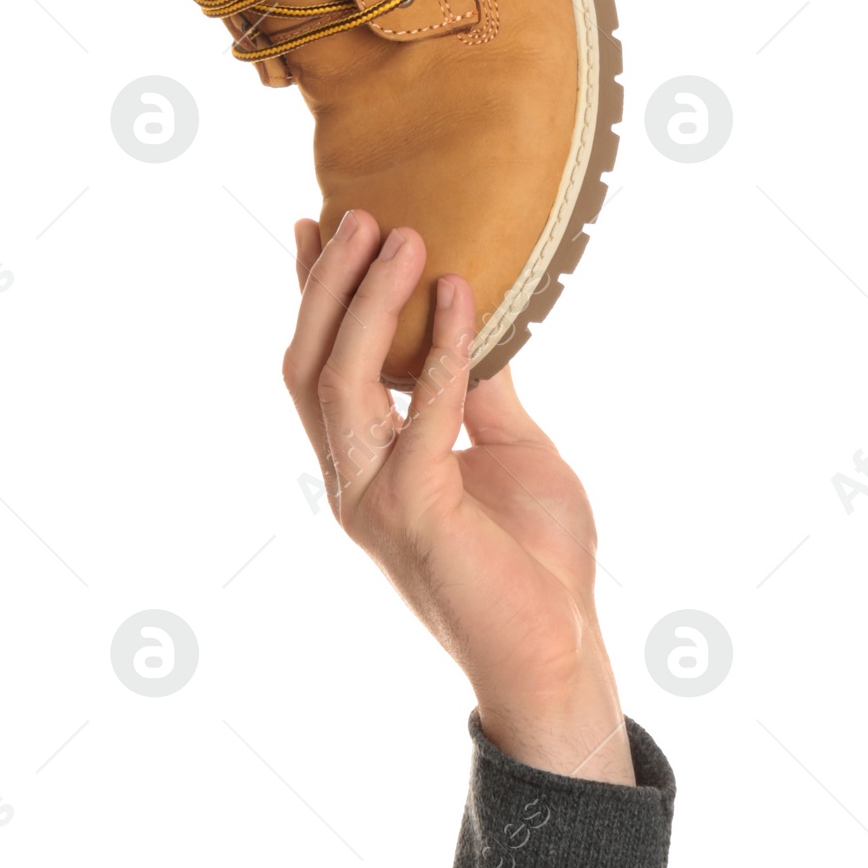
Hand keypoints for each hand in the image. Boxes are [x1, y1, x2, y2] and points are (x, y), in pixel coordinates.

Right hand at [283, 210, 632, 785]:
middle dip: (329, 285)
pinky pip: (422, 413)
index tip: (319, 223)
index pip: (319, 368)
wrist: (559, 654)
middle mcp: (352, 482)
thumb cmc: (536, 563)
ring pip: (340, 381)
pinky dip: (442, 349)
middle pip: (308, 366)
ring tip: (406, 237)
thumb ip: (476, 388)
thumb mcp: (509, 449)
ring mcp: (374, 500)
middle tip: (361, 214)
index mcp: (365, 467)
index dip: (314, 297)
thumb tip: (471, 312)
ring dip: (368, 301)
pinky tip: (463, 298)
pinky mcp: (415, 514)